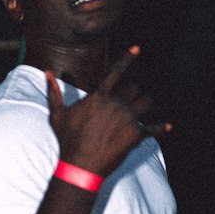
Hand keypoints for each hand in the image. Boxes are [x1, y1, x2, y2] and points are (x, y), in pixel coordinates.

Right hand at [47, 47, 170, 179]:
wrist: (79, 165)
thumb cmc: (67, 140)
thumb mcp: (57, 115)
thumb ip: (54, 92)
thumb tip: (46, 73)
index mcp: (99, 96)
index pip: (116, 71)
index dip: (127, 58)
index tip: (137, 48)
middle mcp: (116, 103)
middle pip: (134, 88)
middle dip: (132, 93)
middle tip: (127, 101)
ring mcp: (128, 118)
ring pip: (146, 102)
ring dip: (144, 104)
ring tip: (140, 110)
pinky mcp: (136, 134)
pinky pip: (153, 128)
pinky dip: (161, 128)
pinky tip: (168, 126)